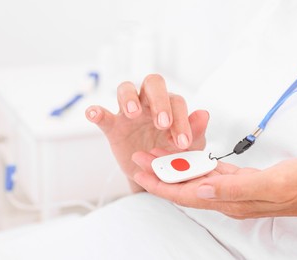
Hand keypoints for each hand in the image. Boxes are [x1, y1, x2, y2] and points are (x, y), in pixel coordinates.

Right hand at [85, 74, 208, 190]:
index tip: (182, 143)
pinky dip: (96, 112)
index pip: (176, 102)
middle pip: (152, 83)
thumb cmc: (173, 154)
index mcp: (171, 106)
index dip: (181, 120)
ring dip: (129, 98)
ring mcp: (129, 113)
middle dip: (158, 100)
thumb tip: (203, 113)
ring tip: (133, 114)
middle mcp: (150, 103)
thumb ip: (196, 132)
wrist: (155, 174)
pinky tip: (93, 114)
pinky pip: (103, 115)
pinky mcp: (113, 127)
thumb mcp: (189, 148)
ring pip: (126, 89)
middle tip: (162, 123)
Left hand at [132, 150, 296, 222]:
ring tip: (155, 153)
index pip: (185, 194)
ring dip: (174, 167)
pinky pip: (210, 171)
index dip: (160, 184)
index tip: (140, 172)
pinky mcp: (240, 179)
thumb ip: (233, 187)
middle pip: (184, 186)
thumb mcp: (269, 184)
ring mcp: (232, 189)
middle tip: (139, 157)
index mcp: (230, 200)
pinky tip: (186, 156)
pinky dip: (195, 163)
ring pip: (194, 178)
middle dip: (159, 173)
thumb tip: (200, 188)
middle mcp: (226, 197)